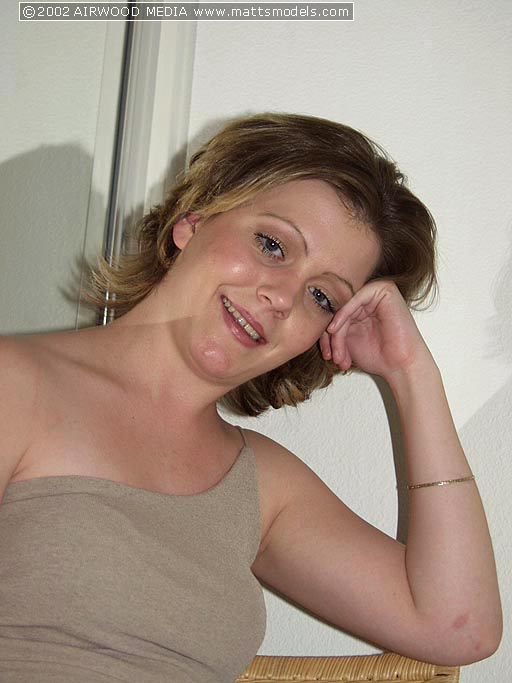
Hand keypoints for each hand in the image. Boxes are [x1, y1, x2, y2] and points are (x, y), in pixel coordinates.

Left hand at [319, 280, 433, 379]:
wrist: (400, 366)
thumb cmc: (378, 357)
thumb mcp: (346, 342)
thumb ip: (333, 329)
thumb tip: (312, 322)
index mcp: (362, 308)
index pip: (336, 314)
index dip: (326, 335)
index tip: (325, 354)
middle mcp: (370, 298)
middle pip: (338, 310)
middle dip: (330, 337)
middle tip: (330, 356)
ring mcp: (378, 292)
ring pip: (344, 307)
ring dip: (337, 334)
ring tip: (339, 356)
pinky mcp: (385, 290)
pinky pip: (354, 299)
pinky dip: (342, 315)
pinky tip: (335, 330)